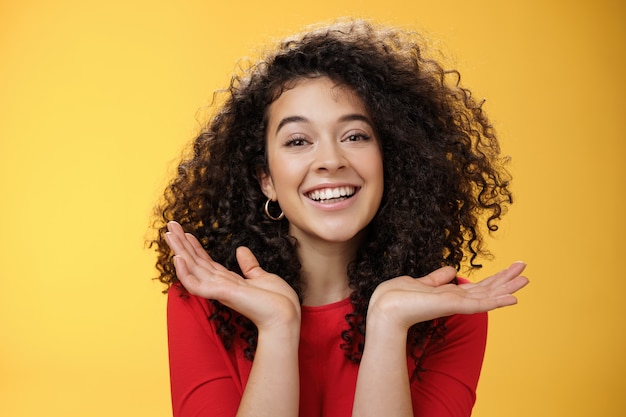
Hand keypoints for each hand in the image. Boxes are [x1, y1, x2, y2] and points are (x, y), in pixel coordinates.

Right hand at [164, 221, 300, 330]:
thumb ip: (249, 266)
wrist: (286, 315)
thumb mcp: (262, 276)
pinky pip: (196, 284)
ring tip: (169, 234)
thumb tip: (241, 250)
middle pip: (195, 261)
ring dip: (179, 251)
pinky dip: (185, 272)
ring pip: (192, 268)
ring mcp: (218, 290)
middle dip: (182, 243)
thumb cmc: (277, 301)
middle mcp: (220, 284)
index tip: (186, 232)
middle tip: (170, 226)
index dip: (195, 247)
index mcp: (228, 280)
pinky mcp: (220, 294)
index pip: (206, 261)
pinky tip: (178, 258)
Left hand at [368, 262, 528, 330]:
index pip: (478, 287)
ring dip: (508, 288)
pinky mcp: (453, 306)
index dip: (495, 279)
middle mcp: (456, 300)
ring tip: (526, 279)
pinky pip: (480, 304)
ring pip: (488, 296)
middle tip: (527, 271)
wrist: (385, 308)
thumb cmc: (397, 297)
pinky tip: (513, 298)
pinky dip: (497, 301)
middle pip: (488, 289)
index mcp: (449, 294)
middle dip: (507, 280)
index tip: (511, 269)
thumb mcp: (421, 282)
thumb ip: (437, 279)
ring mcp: (456, 304)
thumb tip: (452, 270)